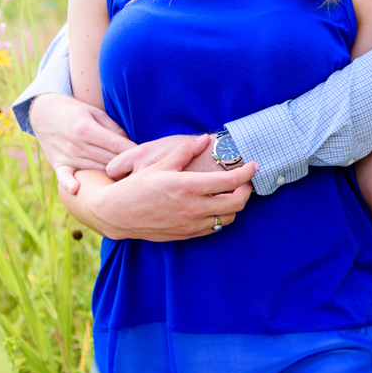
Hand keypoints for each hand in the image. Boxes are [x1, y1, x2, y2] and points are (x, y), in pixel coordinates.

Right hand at [30, 94, 136, 194]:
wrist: (44, 112)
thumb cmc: (77, 112)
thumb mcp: (96, 113)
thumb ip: (113, 129)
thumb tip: (130, 146)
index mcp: (87, 129)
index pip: (117, 145)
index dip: (134, 153)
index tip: (149, 160)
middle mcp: (77, 144)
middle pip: (109, 160)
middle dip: (127, 168)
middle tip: (146, 175)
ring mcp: (67, 155)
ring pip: (95, 170)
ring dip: (111, 179)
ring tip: (130, 187)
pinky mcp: (58, 164)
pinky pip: (64, 177)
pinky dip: (69, 184)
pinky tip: (78, 190)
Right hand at [87, 135, 257, 240]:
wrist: (117, 214)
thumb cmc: (137, 186)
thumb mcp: (160, 164)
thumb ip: (185, 151)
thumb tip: (203, 138)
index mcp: (188, 186)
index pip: (230, 181)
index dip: (247, 173)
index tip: (254, 165)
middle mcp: (193, 207)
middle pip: (237, 203)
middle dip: (247, 190)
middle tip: (246, 181)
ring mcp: (191, 223)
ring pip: (229, 218)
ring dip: (235, 205)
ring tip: (232, 192)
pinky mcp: (187, 234)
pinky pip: (215, 228)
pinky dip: (222, 217)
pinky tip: (217, 205)